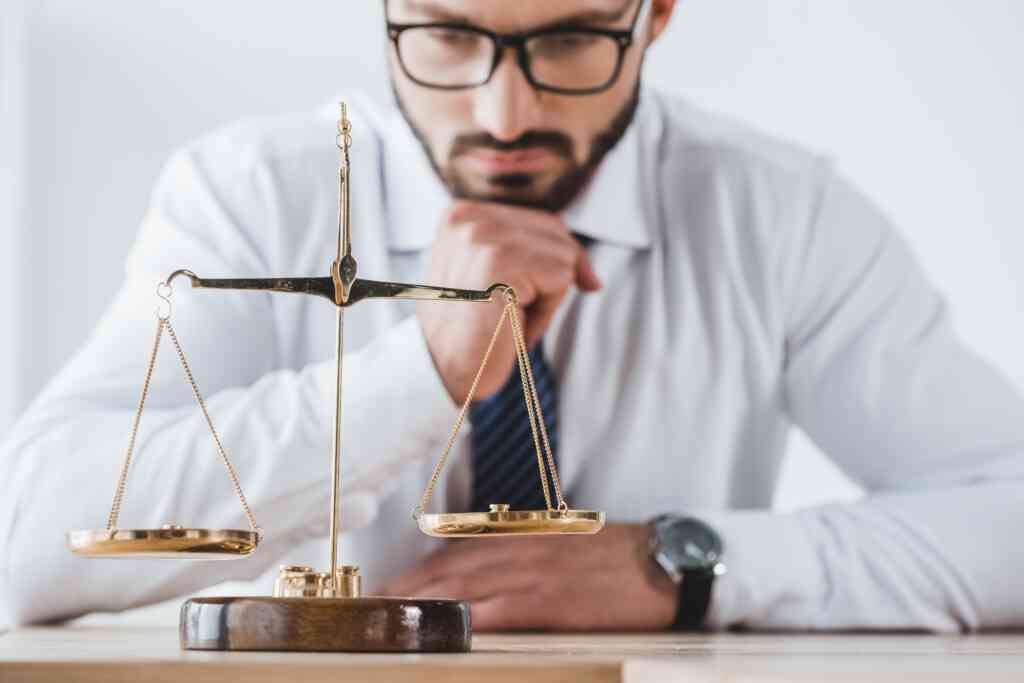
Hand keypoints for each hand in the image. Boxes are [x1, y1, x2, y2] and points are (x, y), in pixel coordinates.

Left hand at [380, 524, 676, 630]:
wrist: (663, 563)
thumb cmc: (616, 555)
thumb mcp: (564, 540)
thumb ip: (523, 549)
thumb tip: (485, 566)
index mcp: (521, 536)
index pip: (454, 551)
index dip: (416, 570)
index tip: (387, 586)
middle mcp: (519, 551)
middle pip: (447, 570)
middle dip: (405, 590)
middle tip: (370, 608)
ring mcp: (533, 575)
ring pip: (463, 588)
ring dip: (421, 605)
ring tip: (389, 621)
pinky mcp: (550, 602)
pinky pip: (496, 611)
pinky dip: (463, 619)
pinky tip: (440, 629)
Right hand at [417, 200, 601, 404]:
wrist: (441, 372)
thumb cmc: (472, 329)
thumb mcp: (494, 273)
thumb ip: (528, 249)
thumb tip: (585, 263)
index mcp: (462, 213)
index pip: (543, 221)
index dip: (550, 263)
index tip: (520, 296)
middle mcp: (469, 218)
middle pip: (557, 234)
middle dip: (548, 280)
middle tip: (507, 311)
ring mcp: (483, 237)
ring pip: (565, 256)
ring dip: (546, 298)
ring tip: (507, 317)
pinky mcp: (501, 264)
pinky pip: (562, 280)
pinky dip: (545, 313)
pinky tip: (511, 326)